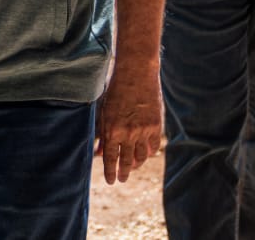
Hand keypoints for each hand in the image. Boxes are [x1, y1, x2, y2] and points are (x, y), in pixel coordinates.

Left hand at [95, 61, 162, 183]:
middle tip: (122, 178)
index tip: (110, 181)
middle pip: (126, 161)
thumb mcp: (103, 111)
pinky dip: (149, 152)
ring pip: (141, 157)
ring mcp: (144, 132)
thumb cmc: (115, 90)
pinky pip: (153, 147)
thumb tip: (98, 151)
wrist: (136, 74)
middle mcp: (128, 134)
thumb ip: (101, 132)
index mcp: (112, 131)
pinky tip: (145, 154)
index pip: (110, 159)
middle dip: (123, 172)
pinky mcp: (156, 126)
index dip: (110, 172)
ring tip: (132, 167)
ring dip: (136, 164)